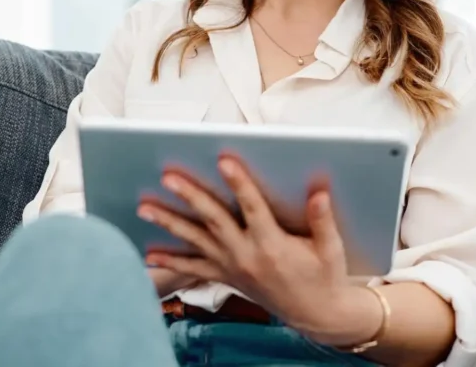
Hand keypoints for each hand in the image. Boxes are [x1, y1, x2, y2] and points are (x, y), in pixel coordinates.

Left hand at [135, 157, 381, 344]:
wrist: (315, 314)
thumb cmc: (323, 277)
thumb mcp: (331, 250)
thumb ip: (323, 220)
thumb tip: (319, 192)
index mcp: (273, 245)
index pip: (252, 208)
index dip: (239, 183)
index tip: (224, 161)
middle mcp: (247, 256)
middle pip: (214, 220)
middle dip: (190, 197)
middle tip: (169, 178)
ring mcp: (232, 268)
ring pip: (196, 241)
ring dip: (170, 224)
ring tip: (145, 208)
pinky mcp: (226, 277)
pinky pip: (193, 269)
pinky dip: (171, 262)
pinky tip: (150, 255)